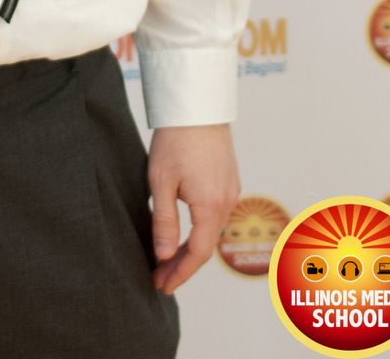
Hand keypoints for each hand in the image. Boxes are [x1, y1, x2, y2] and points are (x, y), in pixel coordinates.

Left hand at [148, 123, 238, 294]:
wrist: (198, 104)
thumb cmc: (176, 139)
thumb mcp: (161, 181)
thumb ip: (164, 221)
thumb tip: (164, 256)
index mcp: (211, 206)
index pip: (197, 254)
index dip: (179, 273)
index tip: (161, 286)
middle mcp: (227, 202)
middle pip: (206, 246)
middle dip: (182, 265)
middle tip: (158, 277)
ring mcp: (231, 190)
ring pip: (212, 231)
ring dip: (191, 248)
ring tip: (167, 259)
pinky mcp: (229, 180)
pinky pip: (217, 214)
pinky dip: (201, 229)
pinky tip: (186, 232)